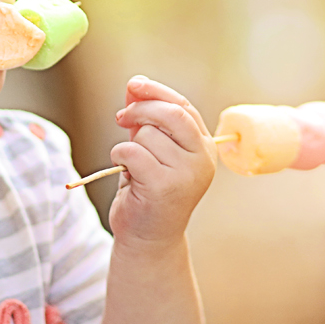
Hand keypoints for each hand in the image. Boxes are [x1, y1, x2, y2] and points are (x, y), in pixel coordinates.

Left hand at [106, 77, 215, 245]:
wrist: (149, 239)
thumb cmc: (149, 192)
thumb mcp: (152, 150)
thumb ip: (146, 118)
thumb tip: (135, 84)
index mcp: (205, 148)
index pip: (184, 107)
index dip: (157, 92)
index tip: (134, 85)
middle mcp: (202, 159)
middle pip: (171, 114)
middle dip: (141, 109)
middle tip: (121, 117)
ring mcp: (186, 173)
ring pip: (147, 135)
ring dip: (129, 144)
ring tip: (131, 166)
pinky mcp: (164, 186)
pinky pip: (132, 152)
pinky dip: (119, 156)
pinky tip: (124, 171)